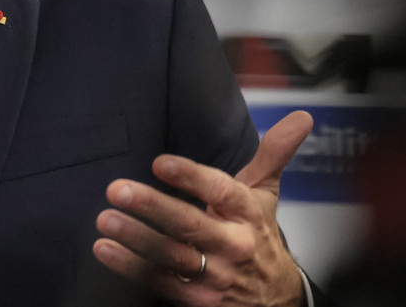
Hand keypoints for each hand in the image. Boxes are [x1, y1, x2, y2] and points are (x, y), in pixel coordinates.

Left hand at [93, 111, 313, 306]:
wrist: (276, 298)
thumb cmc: (260, 236)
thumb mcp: (266, 194)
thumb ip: (273, 153)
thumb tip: (300, 117)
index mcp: (247, 213)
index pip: (221, 191)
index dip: (191, 177)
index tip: (160, 163)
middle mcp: (232, 244)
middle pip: (190, 225)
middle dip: (152, 207)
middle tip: (117, 189)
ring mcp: (214, 275)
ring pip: (172, 256)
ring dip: (137, 238)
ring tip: (107, 218)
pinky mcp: (197, 298)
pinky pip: (160, 282)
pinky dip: (130, 267)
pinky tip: (105, 249)